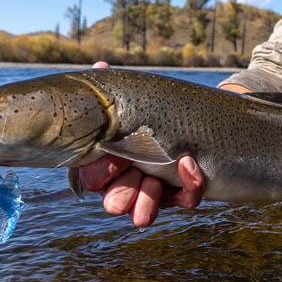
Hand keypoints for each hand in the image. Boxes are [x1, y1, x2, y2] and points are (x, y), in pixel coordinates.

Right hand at [78, 61, 204, 226]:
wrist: (188, 116)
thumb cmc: (147, 110)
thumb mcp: (129, 99)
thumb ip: (111, 89)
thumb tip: (99, 67)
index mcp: (106, 162)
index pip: (91, 178)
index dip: (101, 170)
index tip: (114, 154)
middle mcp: (126, 182)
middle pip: (114, 203)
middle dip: (122, 193)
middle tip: (136, 175)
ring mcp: (154, 192)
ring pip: (143, 214)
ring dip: (147, 201)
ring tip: (154, 182)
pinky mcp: (181, 194)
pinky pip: (185, 200)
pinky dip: (189, 184)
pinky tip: (189, 162)